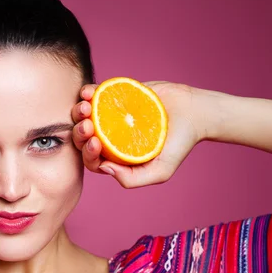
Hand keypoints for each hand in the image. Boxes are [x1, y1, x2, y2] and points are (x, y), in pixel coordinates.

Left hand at [72, 81, 204, 187]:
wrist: (193, 113)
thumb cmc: (178, 145)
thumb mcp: (160, 171)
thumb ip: (132, 179)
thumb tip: (103, 168)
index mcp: (115, 157)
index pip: (91, 159)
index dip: (87, 153)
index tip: (97, 143)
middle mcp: (108, 137)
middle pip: (82, 138)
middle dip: (79, 133)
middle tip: (88, 125)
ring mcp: (109, 116)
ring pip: (83, 116)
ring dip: (78, 112)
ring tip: (86, 107)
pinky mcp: (114, 96)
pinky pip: (93, 95)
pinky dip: (87, 93)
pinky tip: (88, 93)